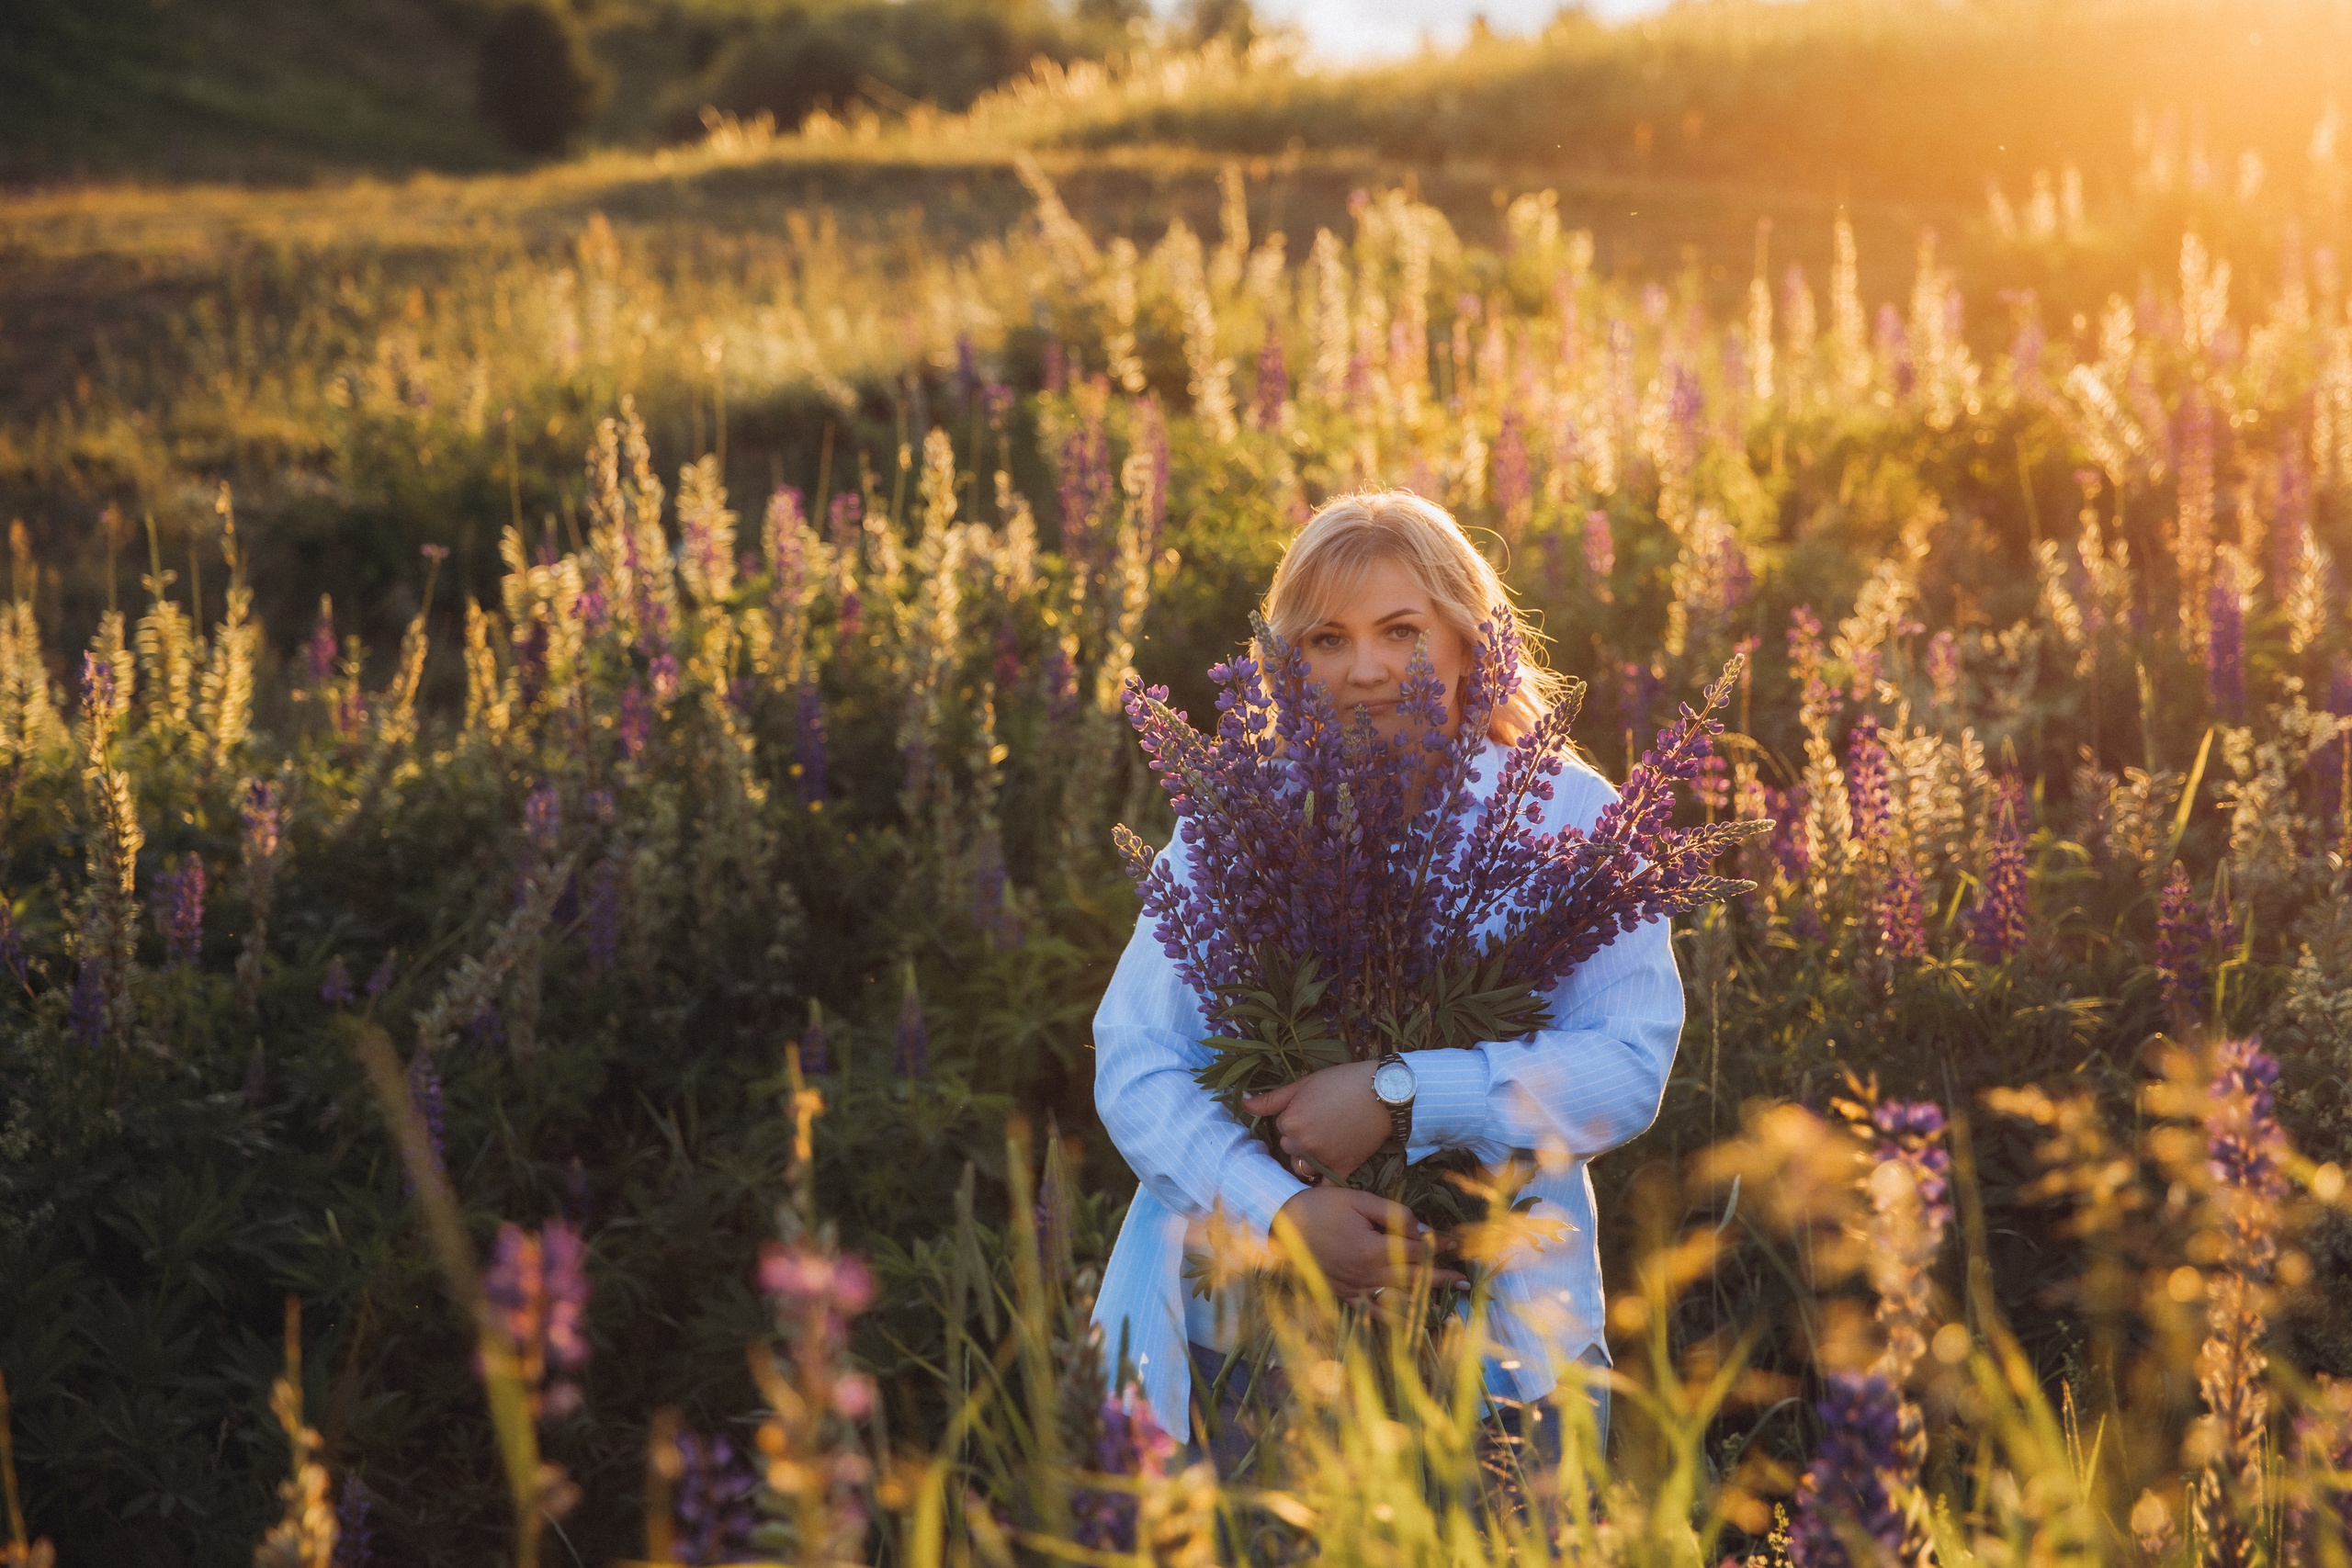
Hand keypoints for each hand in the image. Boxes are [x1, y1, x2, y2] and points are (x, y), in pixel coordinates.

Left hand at [1244, 1061, 1392, 1183]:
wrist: (1383, 1093)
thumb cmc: (1343, 1082)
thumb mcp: (1304, 1084)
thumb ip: (1272, 1099)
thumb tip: (1244, 1102)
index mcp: (1290, 1122)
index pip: (1281, 1127)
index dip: (1294, 1117)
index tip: (1312, 1109)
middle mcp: (1302, 1144)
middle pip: (1289, 1148)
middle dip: (1301, 1139)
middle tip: (1322, 1123)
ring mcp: (1321, 1159)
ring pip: (1303, 1167)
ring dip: (1310, 1159)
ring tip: (1327, 1142)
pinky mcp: (1341, 1169)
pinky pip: (1324, 1185)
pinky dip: (1323, 1184)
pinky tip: (1325, 1176)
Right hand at [1271, 1187, 1464, 1299]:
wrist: (1280, 1225)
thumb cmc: (1321, 1207)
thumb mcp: (1358, 1200)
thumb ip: (1393, 1214)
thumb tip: (1420, 1230)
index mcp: (1372, 1249)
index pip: (1416, 1250)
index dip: (1439, 1247)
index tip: (1456, 1244)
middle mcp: (1366, 1274)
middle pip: (1412, 1278)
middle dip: (1440, 1279)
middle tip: (1464, 1282)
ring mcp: (1354, 1289)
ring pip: (1395, 1299)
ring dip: (1422, 1302)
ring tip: (1445, 1308)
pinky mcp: (1343, 1295)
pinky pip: (1372, 1310)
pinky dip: (1391, 1318)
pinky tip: (1406, 1324)